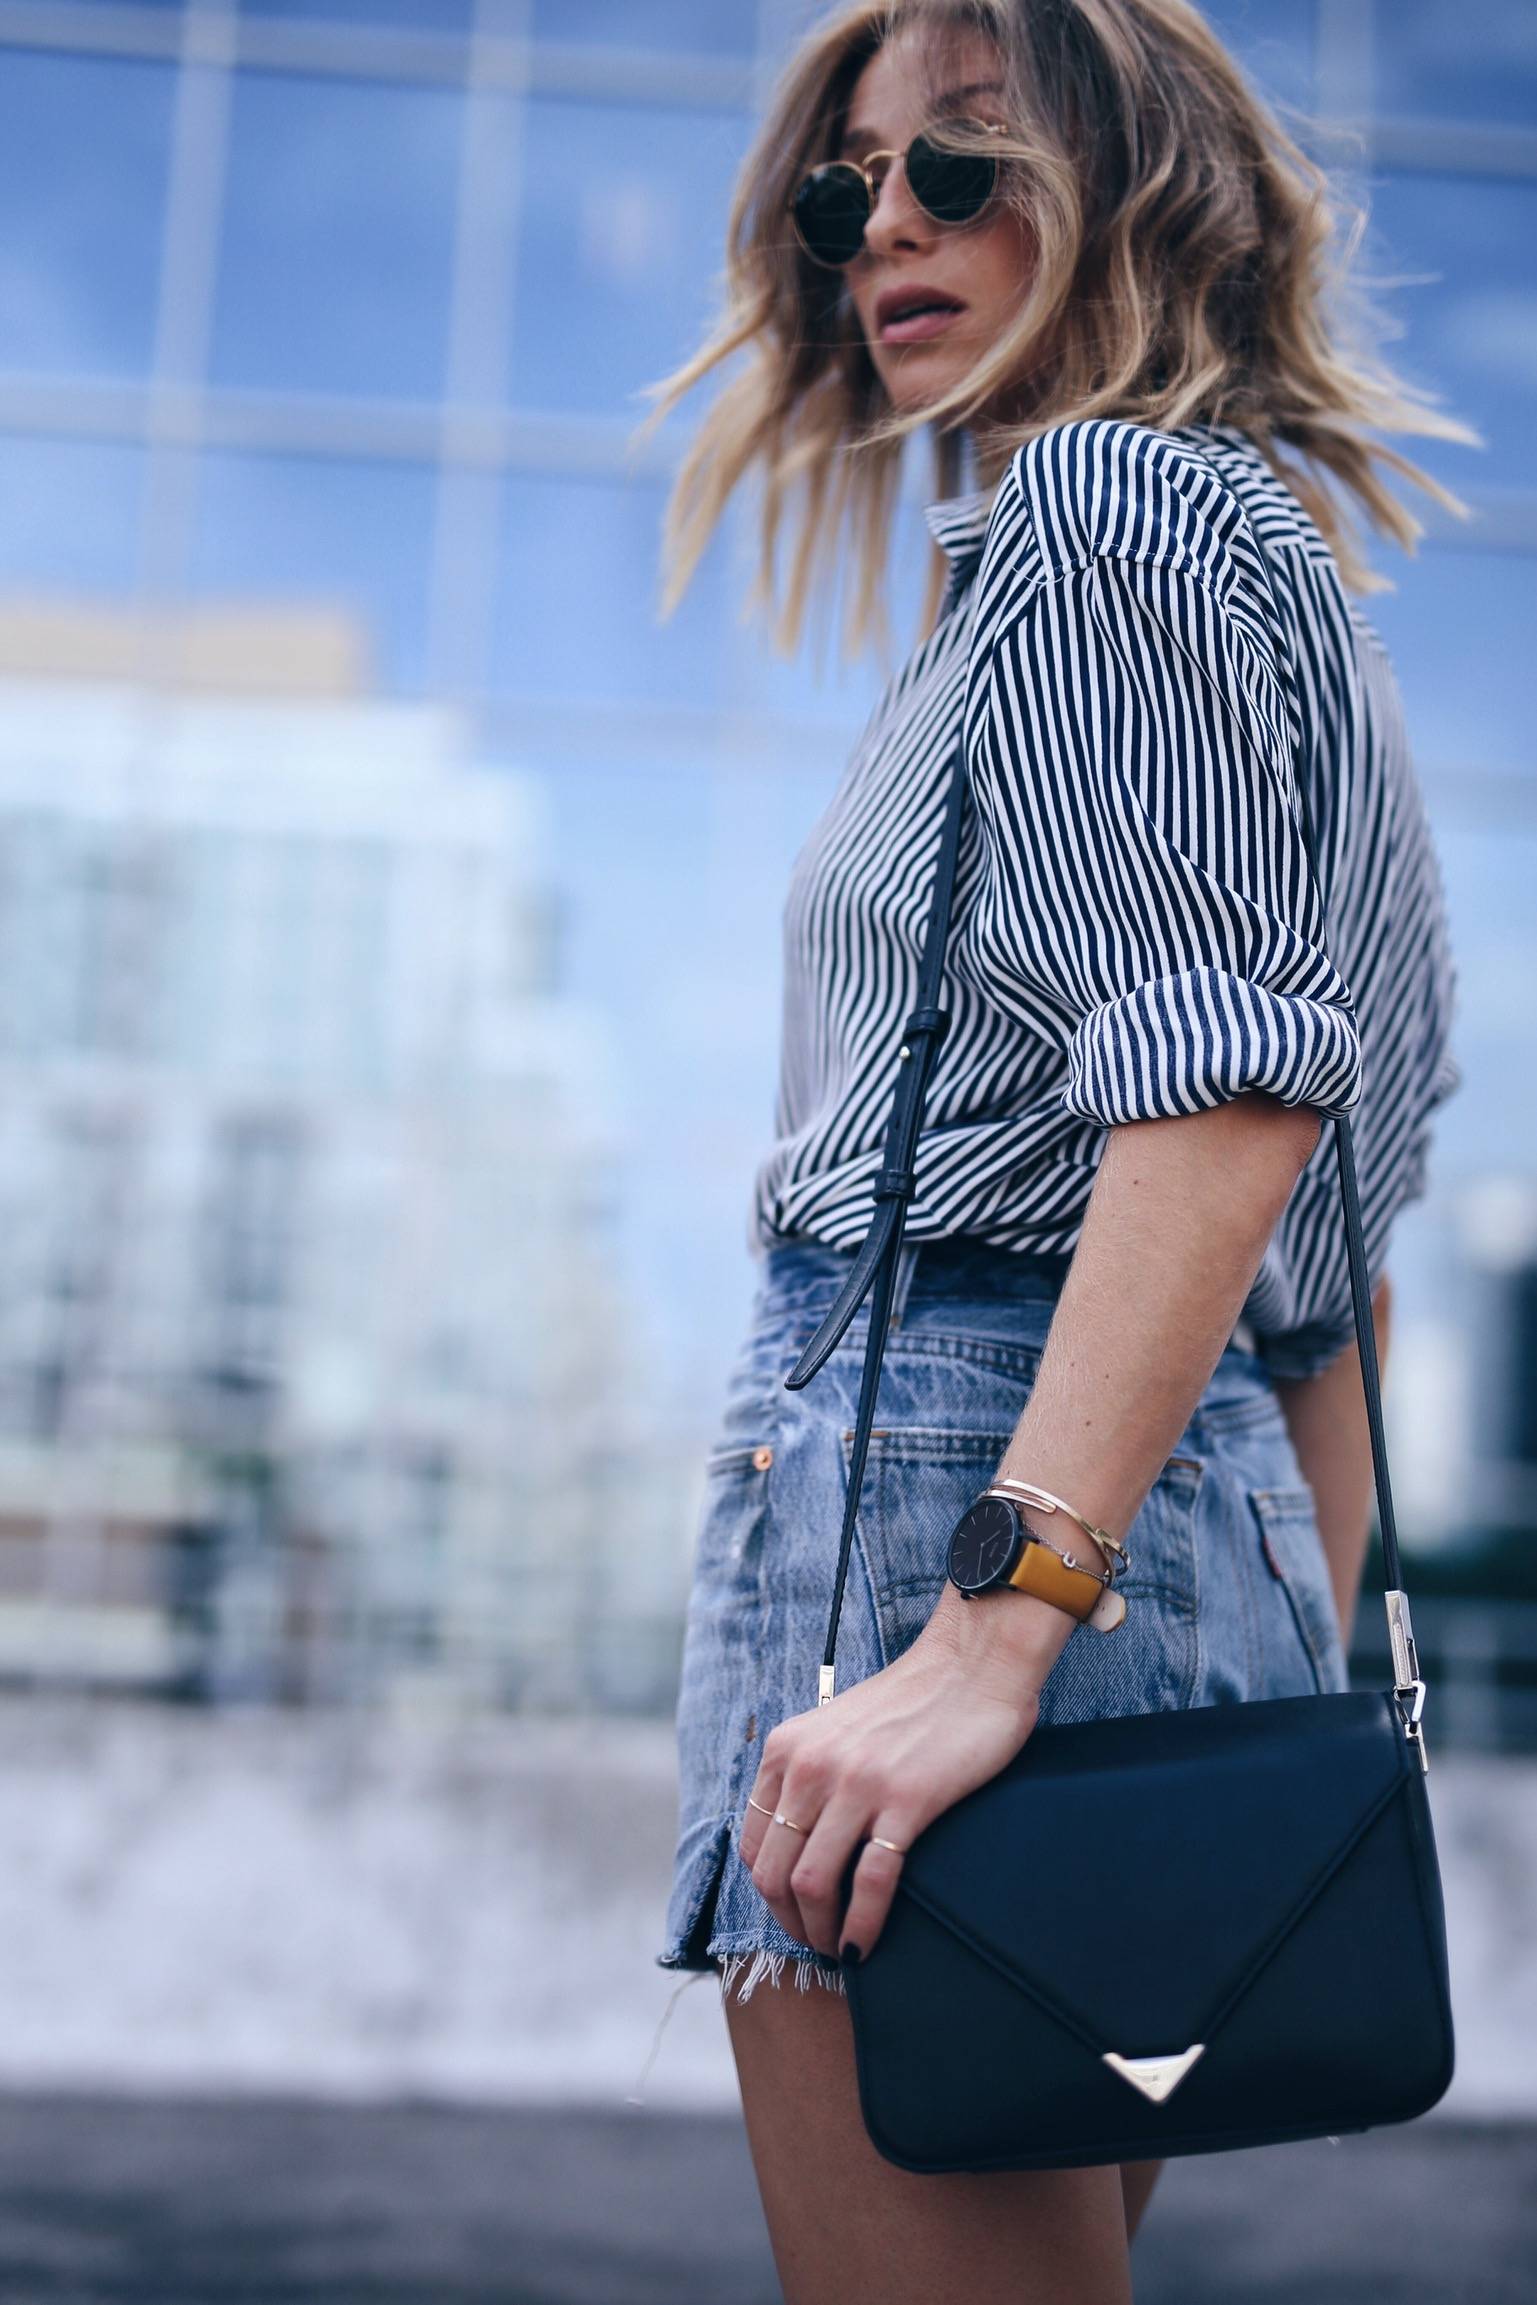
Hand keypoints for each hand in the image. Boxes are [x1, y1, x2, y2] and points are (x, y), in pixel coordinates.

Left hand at [738, 1595, 1068, 1963]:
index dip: (769, 1892)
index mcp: (788, 1749)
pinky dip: (863, 1925)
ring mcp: (856, 1783)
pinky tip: (866, 1947)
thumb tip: (802, 1839)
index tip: (795, 1914)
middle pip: (774, 1872)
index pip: (752, 1842)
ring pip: (812, 1885)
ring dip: (821, 1934)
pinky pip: (871, 1882)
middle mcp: (810, 1766)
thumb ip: (812, 1772)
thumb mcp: (837, 1728)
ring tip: (840, 1953)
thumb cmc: (914, 1701)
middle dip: (791, 1923)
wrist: (973, 1663)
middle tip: (818, 1945)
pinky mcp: (905, 1800)